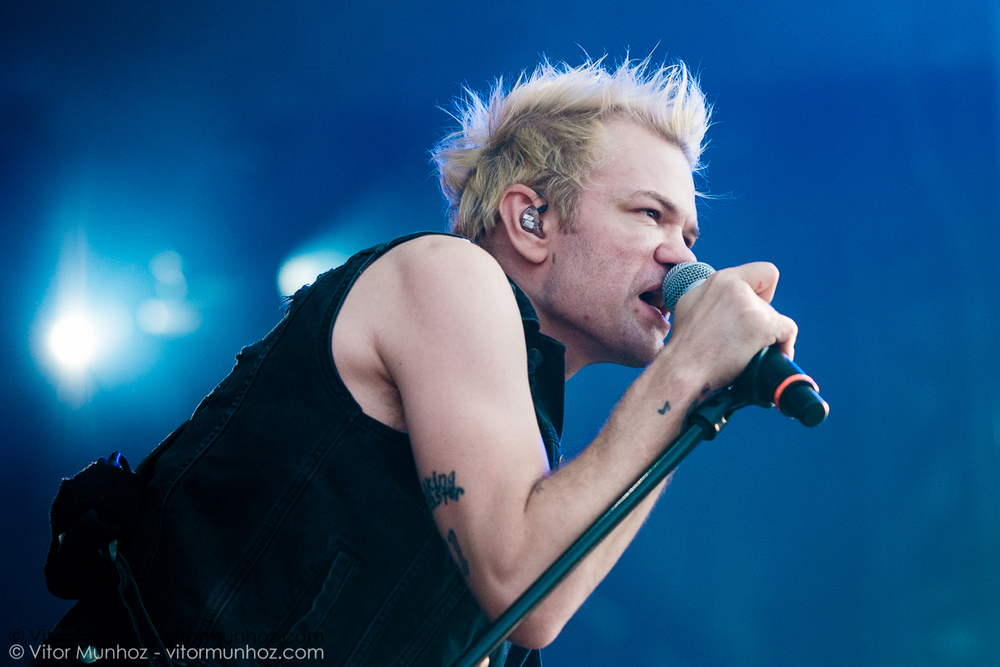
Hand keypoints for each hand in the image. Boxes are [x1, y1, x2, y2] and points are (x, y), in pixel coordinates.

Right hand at [666, 261, 798, 391]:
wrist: (681, 369)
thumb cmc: (683, 347)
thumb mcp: (690, 305)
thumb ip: (712, 296)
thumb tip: (725, 302)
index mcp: (720, 280)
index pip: (763, 272)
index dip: (763, 293)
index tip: (750, 310)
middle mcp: (736, 287)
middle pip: (766, 303)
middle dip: (758, 321)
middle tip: (740, 340)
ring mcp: (750, 306)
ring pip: (775, 318)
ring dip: (765, 336)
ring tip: (746, 353)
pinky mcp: (762, 326)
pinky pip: (788, 331)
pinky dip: (785, 345)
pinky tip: (775, 356)